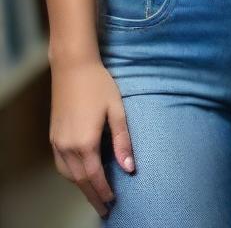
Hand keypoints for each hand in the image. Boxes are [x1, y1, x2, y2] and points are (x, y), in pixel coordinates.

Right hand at [49, 57, 134, 217]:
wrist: (73, 68)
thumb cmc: (100, 85)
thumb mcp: (117, 110)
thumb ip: (123, 141)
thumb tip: (130, 168)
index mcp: (85, 142)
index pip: (94, 176)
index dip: (104, 191)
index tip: (113, 202)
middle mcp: (67, 147)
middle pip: (79, 180)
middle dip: (92, 195)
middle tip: (104, 208)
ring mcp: (57, 142)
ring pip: (68, 175)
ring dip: (81, 187)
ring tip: (95, 194)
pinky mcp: (53, 137)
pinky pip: (61, 165)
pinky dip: (71, 175)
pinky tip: (81, 175)